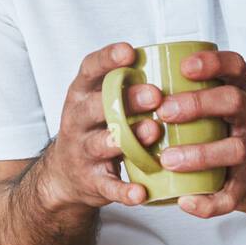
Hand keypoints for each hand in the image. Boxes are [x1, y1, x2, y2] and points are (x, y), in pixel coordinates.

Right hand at [42, 42, 159, 209]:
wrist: (65, 174)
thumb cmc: (98, 126)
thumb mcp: (102, 99)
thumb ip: (128, 83)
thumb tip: (180, 65)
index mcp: (83, 93)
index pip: (90, 69)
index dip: (107, 59)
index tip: (129, 52)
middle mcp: (78, 119)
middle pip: (98, 106)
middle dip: (126, 100)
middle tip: (155, 95)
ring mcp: (82, 151)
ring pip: (102, 144)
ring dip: (128, 138)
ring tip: (153, 132)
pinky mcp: (91, 181)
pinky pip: (108, 186)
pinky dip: (124, 190)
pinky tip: (141, 192)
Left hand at [151, 48, 245, 218]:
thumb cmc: (241, 132)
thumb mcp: (234, 104)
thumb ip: (202, 91)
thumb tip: (145, 82)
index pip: (236, 67)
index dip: (212, 63)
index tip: (184, 66)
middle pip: (234, 102)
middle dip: (198, 104)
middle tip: (164, 111)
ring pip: (233, 150)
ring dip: (199, 154)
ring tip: (168, 159)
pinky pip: (230, 197)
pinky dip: (207, 203)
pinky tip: (184, 201)